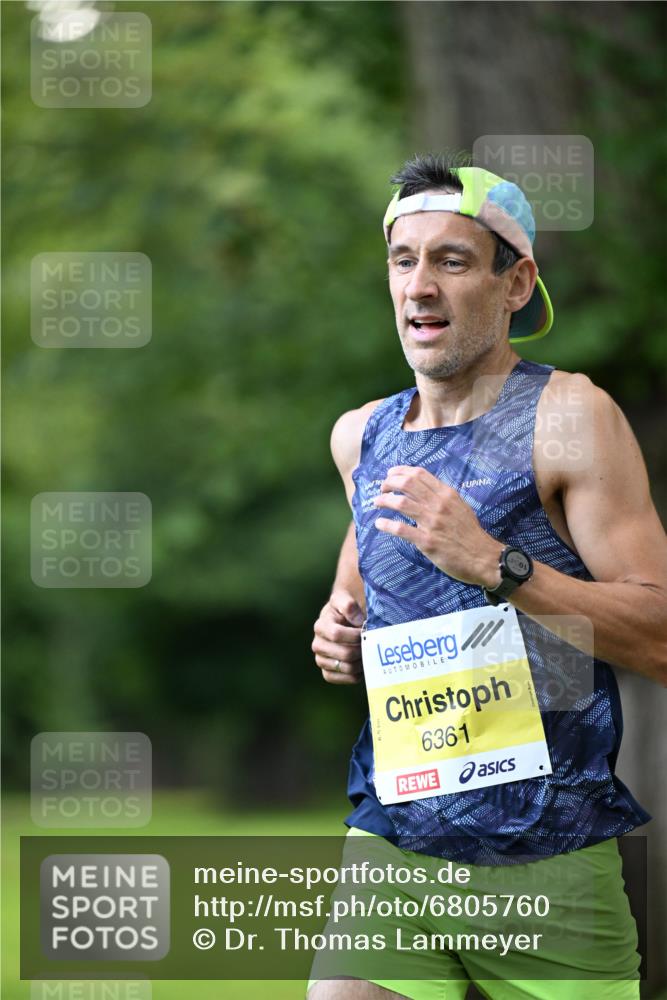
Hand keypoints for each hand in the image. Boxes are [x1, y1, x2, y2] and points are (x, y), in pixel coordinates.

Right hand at [312, 589, 363, 684]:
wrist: (343, 621)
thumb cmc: (346, 611)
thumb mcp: (345, 600)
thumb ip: (349, 605)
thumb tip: (357, 621)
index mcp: (321, 626)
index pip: (337, 634)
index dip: (355, 634)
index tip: (366, 630)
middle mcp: (318, 645)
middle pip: (345, 654)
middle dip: (362, 649)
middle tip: (370, 644)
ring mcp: (321, 660)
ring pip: (346, 668)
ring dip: (361, 662)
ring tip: (367, 653)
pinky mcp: (327, 673)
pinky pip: (344, 679)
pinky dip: (356, 674)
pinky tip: (362, 665)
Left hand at [373, 466, 501, 586]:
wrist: (483, 557)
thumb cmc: (470, 533)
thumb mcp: (460, 507)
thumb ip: (443, 497)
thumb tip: (424, 489)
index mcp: (447, 494)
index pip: (419, 474)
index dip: (401, 471)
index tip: (390, 474)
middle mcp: (439, 505)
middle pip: (407, 484)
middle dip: (389, 483)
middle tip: (381, 488)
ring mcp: (432, 522)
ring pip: (401, 503)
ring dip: (384, 501)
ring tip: (377, 502)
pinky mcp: (427, 541)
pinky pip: (401, 529)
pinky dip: (386, 525)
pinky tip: (379, 523)